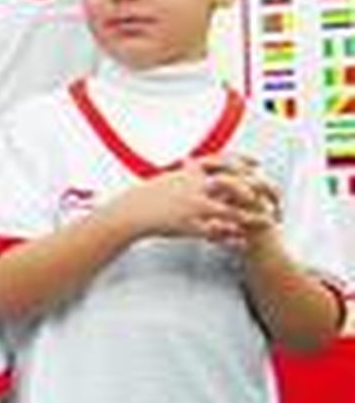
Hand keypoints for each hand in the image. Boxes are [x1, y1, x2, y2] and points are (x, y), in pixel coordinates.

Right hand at [116, 155, 279, 248]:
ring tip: (267, 222)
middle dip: (256, 191)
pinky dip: (233, 237)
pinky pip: (217, 232)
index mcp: (191, 172)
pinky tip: (243, 241)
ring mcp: (193, 206)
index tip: (258, 164)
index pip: (224, 161)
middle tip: (271, 197)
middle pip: (235, 184)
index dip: (244, 162)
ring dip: (252, 218)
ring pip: (232, 211)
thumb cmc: (149, 195)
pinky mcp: (189, 225)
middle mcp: (195, 187)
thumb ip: (187, 171)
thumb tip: (194, 162)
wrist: (130, 211)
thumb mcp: (170, 177)